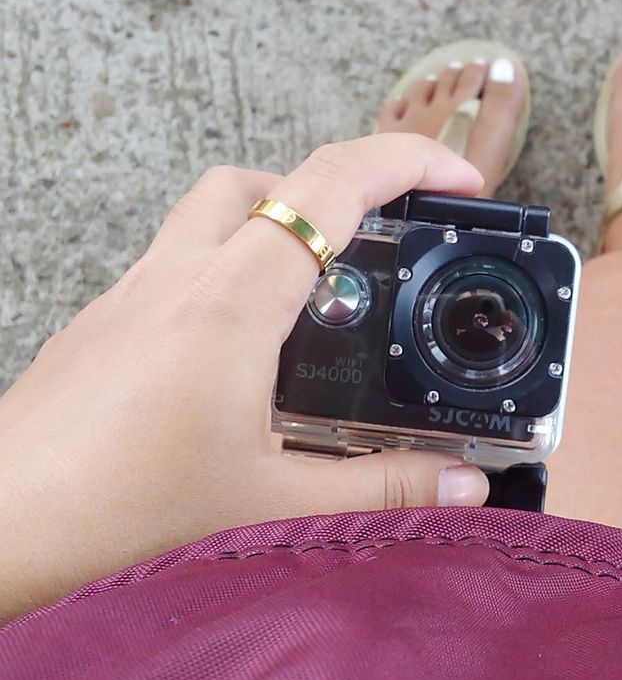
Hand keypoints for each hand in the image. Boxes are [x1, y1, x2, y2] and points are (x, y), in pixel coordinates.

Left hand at [0, 134, 489, 622]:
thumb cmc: (121, 517)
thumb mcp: (274, 507)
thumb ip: (380, 488)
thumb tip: (463, 482)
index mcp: (232, 305)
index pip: (331, 184)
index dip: (407, 163)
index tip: (461, 181)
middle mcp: (177, 280)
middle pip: (264, 180)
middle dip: (335, 188)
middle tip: (385, 239)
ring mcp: (129, 297)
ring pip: (210, 216)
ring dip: (274, 227)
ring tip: (320, 301)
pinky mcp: (100, 327)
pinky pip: (173, 267)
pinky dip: (224, 278)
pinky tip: (241, 363)